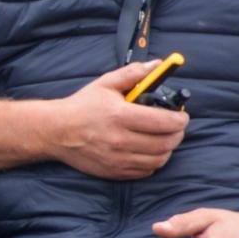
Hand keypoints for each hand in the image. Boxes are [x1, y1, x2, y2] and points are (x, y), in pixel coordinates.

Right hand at [52, 62, 188, 179]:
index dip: (180, 119)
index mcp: (120, 116)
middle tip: (176, 127)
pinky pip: (145, 171)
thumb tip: (158, 65)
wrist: (56, 131)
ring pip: (159, 160)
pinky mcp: (114, 172)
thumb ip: (133, 73)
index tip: (182, 115)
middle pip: (166, 143)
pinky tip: (149, 151)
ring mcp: (117, 159)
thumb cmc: (82, 106)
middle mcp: (120, 140)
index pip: (164, 122)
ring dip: (167, 149)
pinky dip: (153, 162)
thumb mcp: (105, 83)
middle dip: (177, 134)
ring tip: (164, 139)